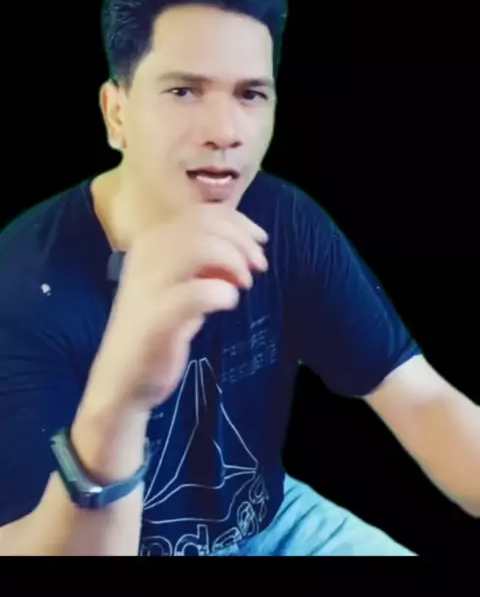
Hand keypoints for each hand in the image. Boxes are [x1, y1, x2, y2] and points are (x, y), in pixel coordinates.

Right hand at [87, 204, 267, 413]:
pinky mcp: (156, 318)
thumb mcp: (183, 287)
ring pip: (198, 248)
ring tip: (244, 283)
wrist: (122, 383)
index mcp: (150, 245)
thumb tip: (245, 248)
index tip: (260, 241)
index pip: (200, 214)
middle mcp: (145, 257)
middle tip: (259, 265)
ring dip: (232, 260)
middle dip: (240, 240)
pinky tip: (228, 303)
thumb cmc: (157, 332)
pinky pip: (196, 292)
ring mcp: (148, 286)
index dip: (238, 222)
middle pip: (202, 225)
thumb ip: (206, 265)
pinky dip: (221, 293)